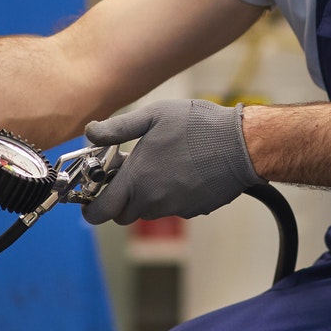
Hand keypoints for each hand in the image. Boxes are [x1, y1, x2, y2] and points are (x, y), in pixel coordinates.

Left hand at [80, 99, 259, 224]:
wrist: (241, 145)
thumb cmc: (197, 126)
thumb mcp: (153, 116)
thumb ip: (116, 129)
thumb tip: (89, 132)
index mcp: (137, 180)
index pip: (101, 212)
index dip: (91, 208)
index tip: (92, 197)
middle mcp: (153, 201)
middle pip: (123, 214)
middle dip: (120, 199)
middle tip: (129, 174)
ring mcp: (175, 209)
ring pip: (148, 210)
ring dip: (146, 195)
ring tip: (159, 166)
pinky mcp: (194, 210)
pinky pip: (173, 208)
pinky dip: (171, 195)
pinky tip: (183, 171)